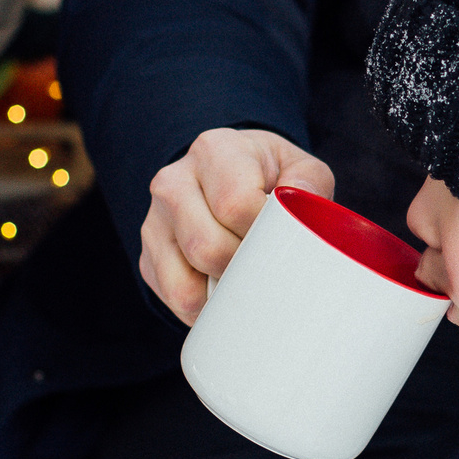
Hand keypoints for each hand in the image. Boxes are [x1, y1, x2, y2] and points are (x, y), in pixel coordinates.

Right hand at [140, 128, 334, 323]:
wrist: (230, 180)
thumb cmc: (270, 179)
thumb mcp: (299, 169)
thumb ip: (309, 182)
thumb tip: (299, 202)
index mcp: (215, 151)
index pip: (235, 204)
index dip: (264, 233)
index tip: (280, 236)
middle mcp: (174, 181)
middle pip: (207, 247)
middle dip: (245, 266)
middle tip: (267, 261)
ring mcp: (155, 221)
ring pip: (186, 282)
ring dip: (225, 291)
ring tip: (247, 276)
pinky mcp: (149, 258)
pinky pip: (177, 299)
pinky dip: (207, 307)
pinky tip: (226, 289)